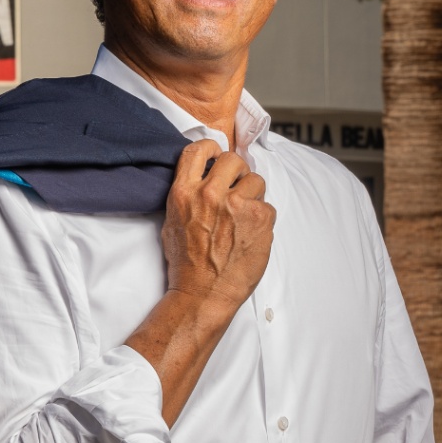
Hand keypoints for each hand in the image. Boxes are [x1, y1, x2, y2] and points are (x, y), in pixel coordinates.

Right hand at [161, 139, 274, 318]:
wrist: (203, 293)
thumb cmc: (187, 263)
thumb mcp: (173, 222)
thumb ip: (188, 196)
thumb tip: (204, 179)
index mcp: (184, 193)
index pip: (198, 150)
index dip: (211, 149)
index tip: (217, 155)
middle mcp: (210, 193)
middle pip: (233, 160)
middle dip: (237, 172)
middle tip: (236, 189)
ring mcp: (237, 204)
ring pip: (256, 180)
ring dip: (253, 195)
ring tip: (244, 217)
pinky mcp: (260, 218)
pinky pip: (269, 206)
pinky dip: (263, 219)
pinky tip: (251, 234)